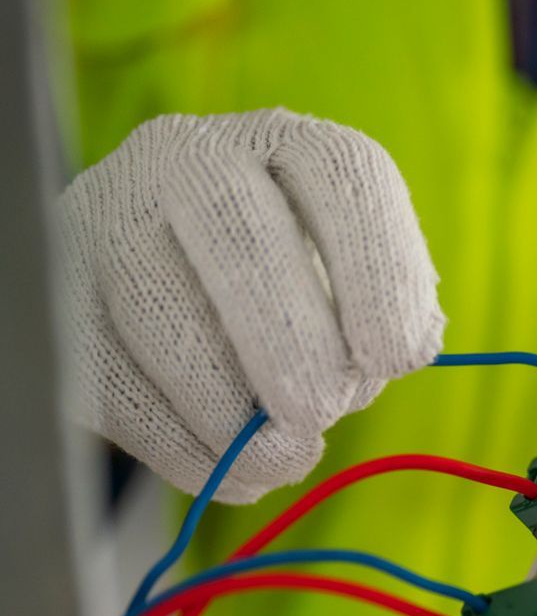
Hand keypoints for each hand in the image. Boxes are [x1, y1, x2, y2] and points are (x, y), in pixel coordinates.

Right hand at [57, 108, 443, 500]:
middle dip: (292, 346)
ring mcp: (109, 214)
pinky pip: (106, 374)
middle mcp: (192, 156)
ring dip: (230, 408)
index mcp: (289, 146)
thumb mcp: (348, 293)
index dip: (380, 271)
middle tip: (320, 414)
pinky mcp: (57, 287)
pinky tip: (228, 469)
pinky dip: (176, 441)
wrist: (177, 289)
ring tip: (280, 457)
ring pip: (159, 309)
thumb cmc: (295, 296)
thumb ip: (377, 328)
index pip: (345, 177)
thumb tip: (360, 379)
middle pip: (241, 238)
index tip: (399, 358)